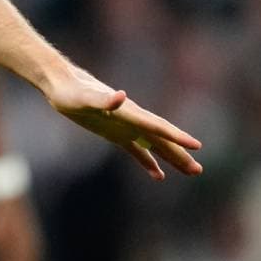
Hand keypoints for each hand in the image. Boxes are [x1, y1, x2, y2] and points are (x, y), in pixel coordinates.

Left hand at [43, 65, 202, 179]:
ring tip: (191, 171)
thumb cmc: (72, 91)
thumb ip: (103, 98)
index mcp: (130, 113)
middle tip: (198, 170)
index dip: (177, 137)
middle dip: (180, 154)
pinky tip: (159, 175)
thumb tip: (122, 96)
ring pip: (155, 146)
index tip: (197, 146)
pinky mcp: (115, 133)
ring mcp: (126, 127)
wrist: (62, 85)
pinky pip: (137, 151)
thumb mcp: (85, 98)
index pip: (158, 127)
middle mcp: (133, 120)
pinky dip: (149, 162)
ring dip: (172, 158)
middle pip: (162, 139)